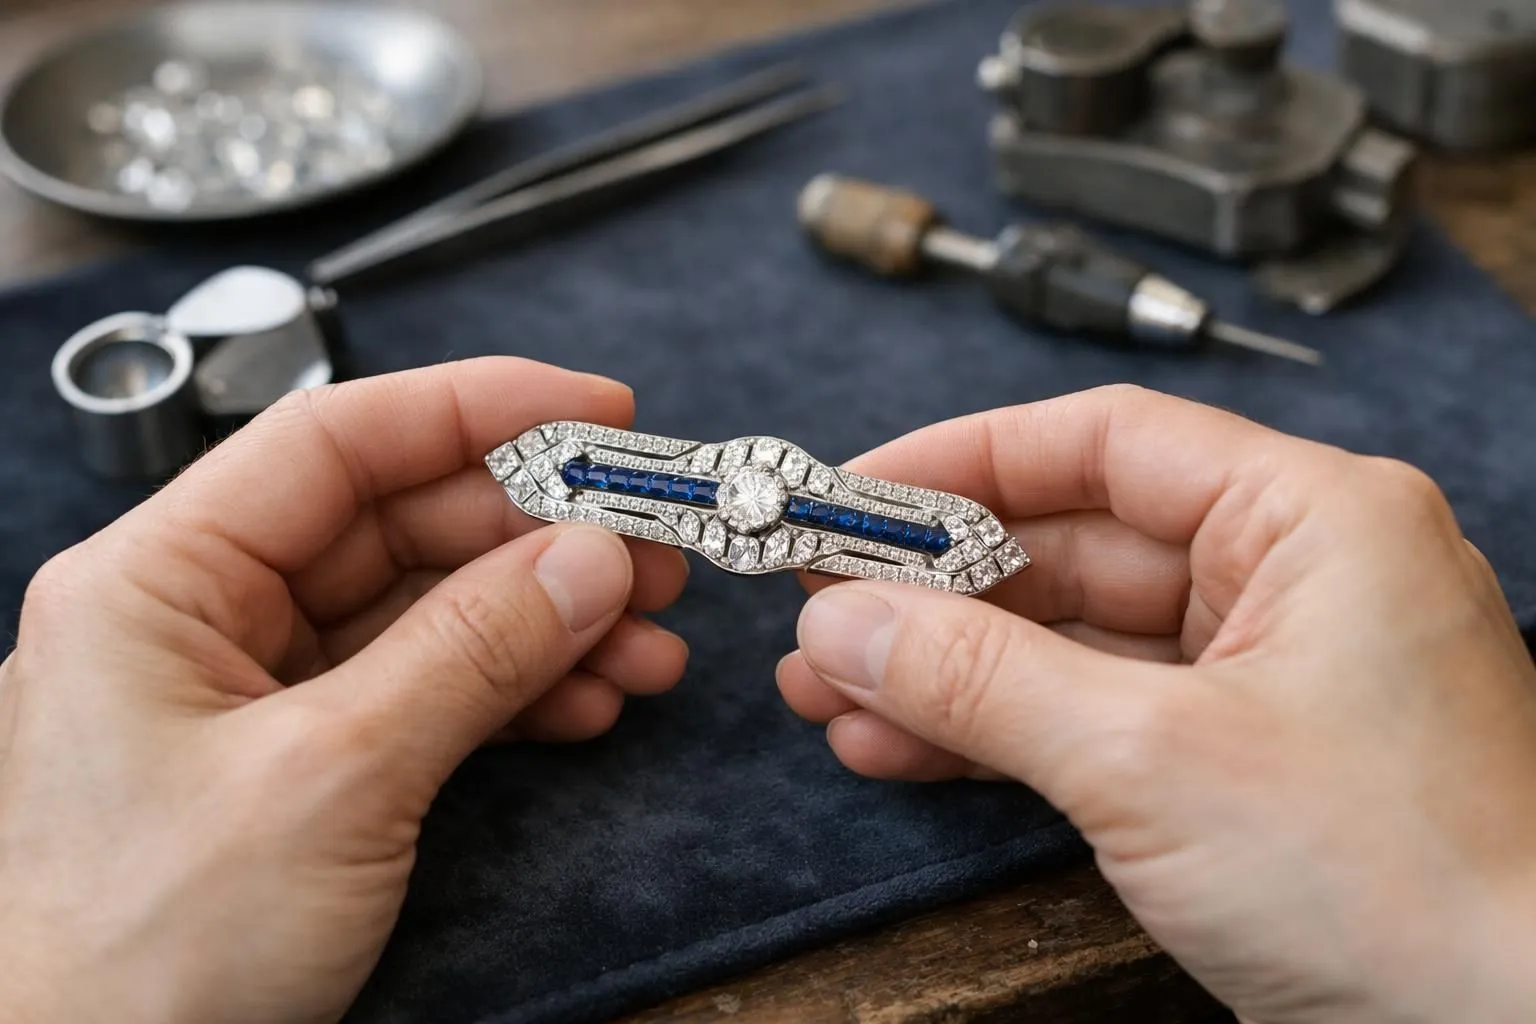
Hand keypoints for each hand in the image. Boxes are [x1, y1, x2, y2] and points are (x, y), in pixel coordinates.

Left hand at [0, 358, 689, 1023]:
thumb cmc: (142, 959)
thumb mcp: (333, 780)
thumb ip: (470, 652)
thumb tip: (590, 558)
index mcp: (158, 580)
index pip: (335, 440)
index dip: (476, 410)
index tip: (596, 411)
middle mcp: (203, 618)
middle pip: (398, 526)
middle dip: (536, 538)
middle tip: (653, 551)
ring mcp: (255, 694)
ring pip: (426, 613)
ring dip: (545, 623)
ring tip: (648, 646)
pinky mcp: (301, 762)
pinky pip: (424, 693)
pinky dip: (513, 695)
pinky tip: (588, 703)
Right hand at [779, 385, 1535, 1023]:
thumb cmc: (1408, 890)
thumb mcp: (1152, 760)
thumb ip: (981, 679)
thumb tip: (844, 622)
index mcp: (1313, 520)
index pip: (1105, 442)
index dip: (962, 461)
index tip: (853, 492)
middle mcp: (1293, 580)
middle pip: (1074, 544)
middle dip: (935, 589)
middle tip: (820, 606)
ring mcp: (1266, 678)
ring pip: (1073, 642)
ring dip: (949, 670)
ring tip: (833, 692)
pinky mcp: (1242, 765)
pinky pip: (1096, 719)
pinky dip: (1002, 733)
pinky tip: (903, 745)